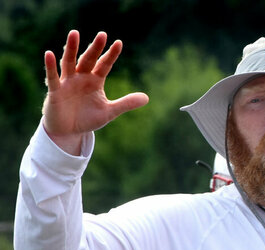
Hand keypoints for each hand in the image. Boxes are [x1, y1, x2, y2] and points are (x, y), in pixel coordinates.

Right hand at [42, 30, 148, 154]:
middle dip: (95, 48)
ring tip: (74, 34)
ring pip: (69, 62)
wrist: (68, 132)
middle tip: (102, 34)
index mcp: (95, 81)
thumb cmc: (87, 119)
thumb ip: (125, 104)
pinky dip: (51, 66)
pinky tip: (49, 54)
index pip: (104, 65)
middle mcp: (81, 77)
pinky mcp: (55, 91)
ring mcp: (67, 82)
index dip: (111, 54)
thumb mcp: (109, 112)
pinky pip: (52, 77)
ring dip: (71, 48)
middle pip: (88, 59)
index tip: (119, 42)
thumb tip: (147, 98)